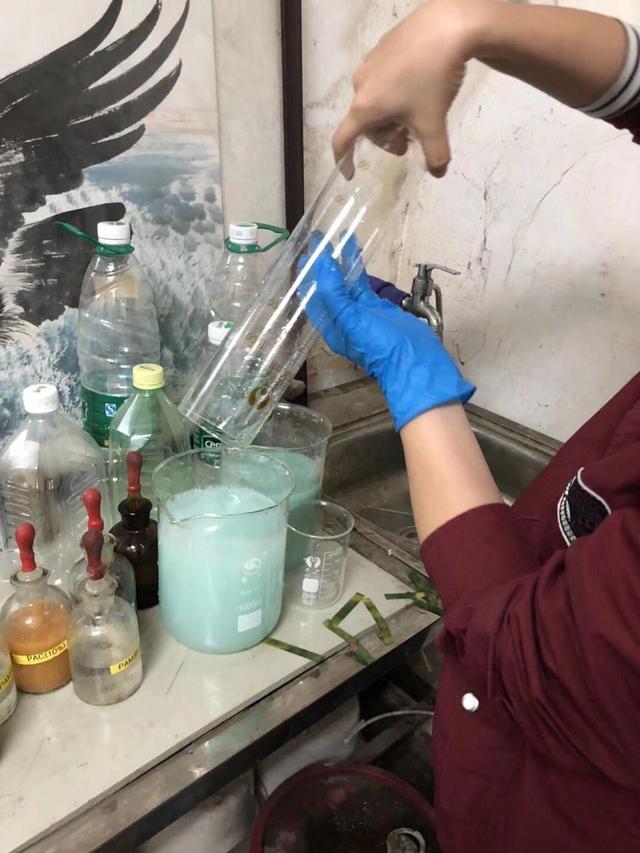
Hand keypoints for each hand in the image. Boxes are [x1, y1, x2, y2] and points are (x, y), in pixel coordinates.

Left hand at [301, 238, 473, 430]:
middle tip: (316, 239)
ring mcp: (359, 311)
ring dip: (339, 260)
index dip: (307, 277)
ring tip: (333, 237)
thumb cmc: (380, 346)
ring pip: (345, 281)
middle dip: (321, 265)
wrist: (415, 359)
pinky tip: (353, 247)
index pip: (313, 298)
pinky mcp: (375, 305)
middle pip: (327, 287)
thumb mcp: (352, 321)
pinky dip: (356, 265)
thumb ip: (335, 294)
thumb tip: (322, 265)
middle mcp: (342, 318)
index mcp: (331, 326)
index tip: (303, 254)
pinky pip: (361, 282)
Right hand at [333, 0, 625, 176]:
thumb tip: (438, 175)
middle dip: (384, 136)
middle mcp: (363, 84)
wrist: (457, 19)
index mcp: (366, 107)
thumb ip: (435, 156)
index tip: (347, 175)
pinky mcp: (391, 42)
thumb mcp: (437, 129)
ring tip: (423, 117)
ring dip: (396, 114)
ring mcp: (376, 60)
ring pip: (379, 97)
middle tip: (410, 143)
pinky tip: (429, 83)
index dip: (342, 162)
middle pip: (366, 121)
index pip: (342, 141)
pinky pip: (390, 75)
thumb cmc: (439, 79)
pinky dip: (402, 89)